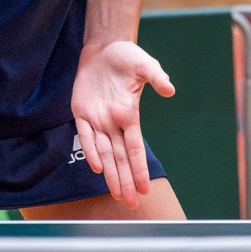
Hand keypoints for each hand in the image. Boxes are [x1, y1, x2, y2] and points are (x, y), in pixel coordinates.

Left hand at [71, 40, 174, 209]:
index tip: (145, 187)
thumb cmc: (127, 56)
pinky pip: (85, 135)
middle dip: (125, 180)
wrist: (104, 47)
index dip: (139, 169)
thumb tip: (169, 90)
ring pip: (104, 153)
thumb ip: (157, 77)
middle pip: (120, 158)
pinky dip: (90, 150)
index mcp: (130, 116)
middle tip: (130, 203)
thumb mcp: (144, 65)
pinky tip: (96, 167)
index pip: (135, 149)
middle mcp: (114, 123)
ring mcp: (97, 119)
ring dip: (110, 174)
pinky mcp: (81, 111)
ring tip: (117, 194)